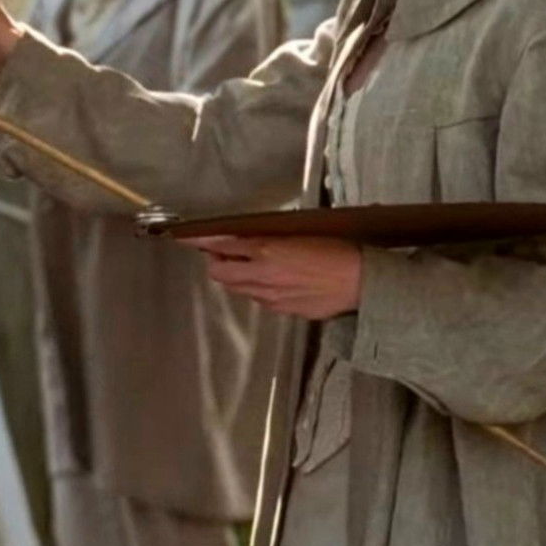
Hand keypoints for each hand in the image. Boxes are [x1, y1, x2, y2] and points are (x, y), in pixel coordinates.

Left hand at [182, 235, 362, 319]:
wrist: (360, 282)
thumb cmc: (335, 249)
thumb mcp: (299, 234)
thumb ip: (269, 239)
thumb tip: (249, 241)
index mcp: (266, 250)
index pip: (222, 246)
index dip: (201, 242)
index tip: (186, 238)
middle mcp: (262, 275)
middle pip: (221, 274)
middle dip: (217, 263)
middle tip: (224, 253)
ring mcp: (270, 297)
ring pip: (238, 289)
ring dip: (236, 278)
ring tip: (249, 267)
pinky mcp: (283, 311)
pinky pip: (259, 300)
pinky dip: (257, 290)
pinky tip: (273, 283)